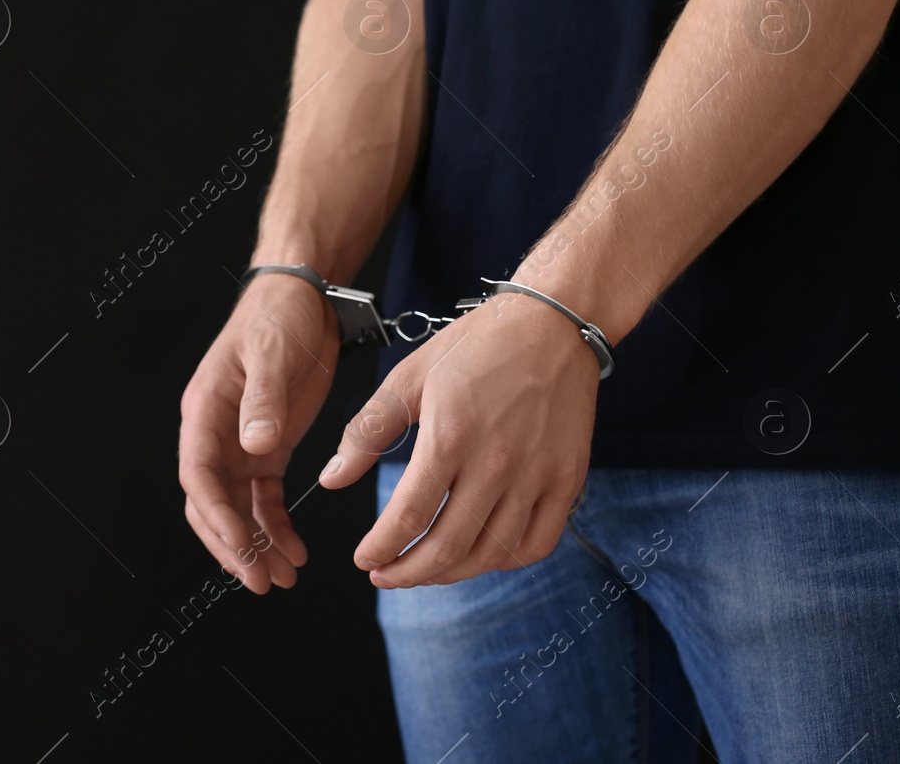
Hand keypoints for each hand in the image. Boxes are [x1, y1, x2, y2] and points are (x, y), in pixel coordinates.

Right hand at [177, 273, 340, 593]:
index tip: (242, 548)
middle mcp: (216, 433)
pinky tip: (295, 551)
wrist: (305, 297)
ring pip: (238, 509)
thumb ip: (263, 400)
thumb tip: (253, 445)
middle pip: (212, 503)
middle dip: (234, 546)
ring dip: (257, 544)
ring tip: (283, 577)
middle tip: (261, 581)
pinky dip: (277, 526)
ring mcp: (240, 443)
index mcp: (206, 410)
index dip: (217, 517)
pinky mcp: (268, 446)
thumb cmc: (280, 317)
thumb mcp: (272, 354)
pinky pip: (264, 498)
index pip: (199, 476)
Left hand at [318, 291, 597, 587]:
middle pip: (449, 546)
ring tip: (426, 569)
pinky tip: (481, 555)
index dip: (382, 547)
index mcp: (449, 436)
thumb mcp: (409, 377)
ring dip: (453, 573)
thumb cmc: (476, 345)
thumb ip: (367, 431)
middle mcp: (496, 462)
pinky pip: (538, 542)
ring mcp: (537, 474)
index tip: (364, 559)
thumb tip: (331, 478)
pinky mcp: (567, 478)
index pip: (409, 515)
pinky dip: (507, 561)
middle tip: (387, 576)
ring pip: (492, 552)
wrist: (551, 324)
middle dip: (410, 572)